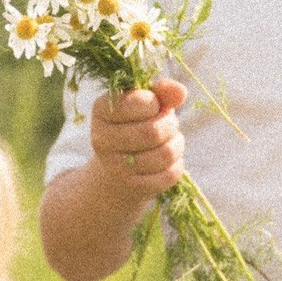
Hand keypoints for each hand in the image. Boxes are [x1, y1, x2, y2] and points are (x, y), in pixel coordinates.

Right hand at [89, 78, 187, 202]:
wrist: (118, 169)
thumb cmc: (135, 126)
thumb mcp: (144, 103)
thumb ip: (161, 92)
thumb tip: (180, 92)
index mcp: (101, 110)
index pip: (139, 102)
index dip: (155, 103)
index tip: (152, 106)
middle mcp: (101, 140)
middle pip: (153, 131)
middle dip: (170, 125)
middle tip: (169, 125)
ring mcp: (115, 167)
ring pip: (165, 154)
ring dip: (177, 144)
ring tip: (170, 141)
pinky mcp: (133, 188)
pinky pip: (170, 174)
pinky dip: (176, 164)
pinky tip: (167, 161)